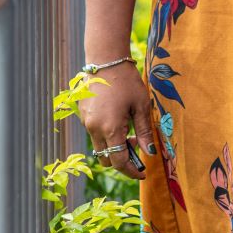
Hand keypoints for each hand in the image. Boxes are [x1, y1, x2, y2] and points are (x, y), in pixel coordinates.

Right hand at [76, 62, 152, 177]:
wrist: (105, 60)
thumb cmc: (127, 81)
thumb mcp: (142, 106)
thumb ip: (144, 132)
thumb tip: (150, 153)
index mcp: (110, 129)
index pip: (119, 162)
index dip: (131, 171)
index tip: (142, 173)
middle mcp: (94, 129)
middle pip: (106, 159)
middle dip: (122, 159)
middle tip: (137, 145)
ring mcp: (86, 122)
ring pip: (99, 146)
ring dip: (113, 146)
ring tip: (128, 129)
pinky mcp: (82, 115)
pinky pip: (94, 133)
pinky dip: (106, 134)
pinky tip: (117, 118)